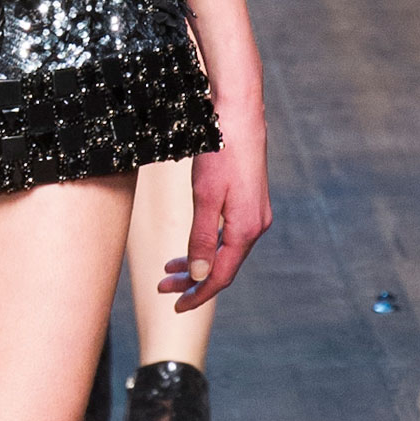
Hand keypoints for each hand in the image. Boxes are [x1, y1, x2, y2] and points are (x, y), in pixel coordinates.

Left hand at [160, 110, 270, 309]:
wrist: (239, 114)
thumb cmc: (220, 152)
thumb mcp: (205, 198)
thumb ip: (201, 239)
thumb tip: (199, 276)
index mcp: (246, 230)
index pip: (220, 276)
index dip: (198, 295)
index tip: (176, 306)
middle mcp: (256, 225)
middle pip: (222, 266)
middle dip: (193, 281)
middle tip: (163, 288)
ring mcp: (255, 213)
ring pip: (225, 251)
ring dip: (197, 262)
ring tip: (169, 270)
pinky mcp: (250, 201)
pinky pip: (229, 235)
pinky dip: (207, 245)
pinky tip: (191, 245)